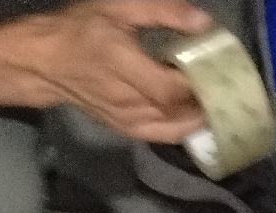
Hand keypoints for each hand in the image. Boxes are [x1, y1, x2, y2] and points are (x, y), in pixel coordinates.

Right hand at [20, 0, 212, 141]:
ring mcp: (128, 122)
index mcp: (122, 66)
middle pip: (178, 113)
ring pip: (176, 129)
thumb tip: (203, 23)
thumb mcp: (119, 7)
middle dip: (207, 102)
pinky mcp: (128, 131)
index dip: (200, 84)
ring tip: (219, 101)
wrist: (47, 63)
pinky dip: (186, 127)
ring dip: (200, 118)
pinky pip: (165, 135)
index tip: (222, 71)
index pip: (170, 88)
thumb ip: (163, 11)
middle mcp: (127, 102)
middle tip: (228, 87)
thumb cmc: (82, 28)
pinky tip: (200, 114)